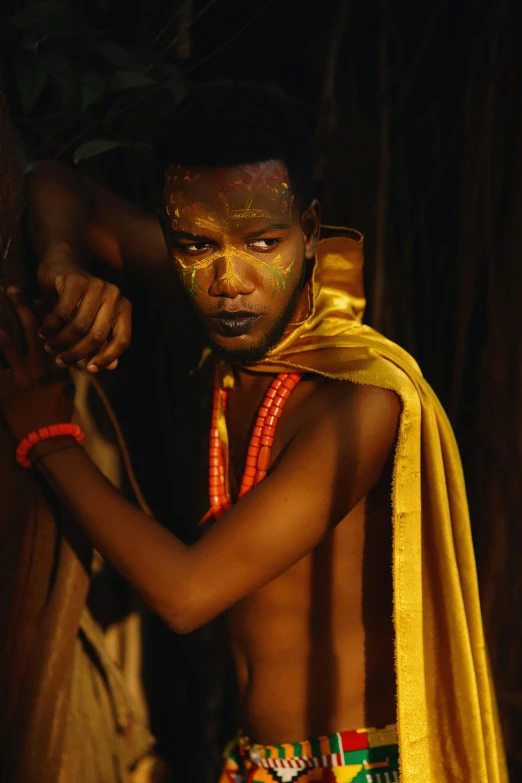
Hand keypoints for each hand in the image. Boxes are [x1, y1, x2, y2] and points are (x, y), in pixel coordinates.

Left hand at [0, 287, 74, 442]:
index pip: (52, 334)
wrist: (48, 441)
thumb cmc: (57, 418)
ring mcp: (22, 379)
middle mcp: (40, 368)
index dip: (45, 313)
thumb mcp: (65, 392)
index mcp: (57, 366)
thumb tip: (62, 359)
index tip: (38, 296)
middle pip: (29, 331)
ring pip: (9, 344)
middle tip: (11, 289)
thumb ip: (61, 373)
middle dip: (20, 308)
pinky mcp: (5, 391)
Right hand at [37, 241, 131, 372]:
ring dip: (60, 341)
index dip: (107, 358)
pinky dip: (51, 326)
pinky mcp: (76, 281)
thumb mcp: (92, 322)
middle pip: (98, 336)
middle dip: (77, 353)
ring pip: (79, 327)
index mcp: (124, 308)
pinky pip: (62, 313)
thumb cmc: (78, 300)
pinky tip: (43, 332)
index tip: (90, 369)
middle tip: (60, 361)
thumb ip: (103, 342)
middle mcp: (114, 296)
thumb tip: (111, 367)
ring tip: (49, 347)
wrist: (59, 268)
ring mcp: (97, 286)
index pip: (123, 340)